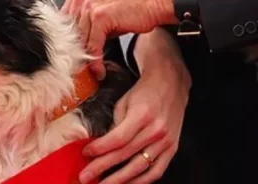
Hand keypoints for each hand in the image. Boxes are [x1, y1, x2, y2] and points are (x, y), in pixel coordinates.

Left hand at [62, 0, 174, 78]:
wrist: (154, 1)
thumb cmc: (132, 7)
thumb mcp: (102, 11)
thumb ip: (86, 23)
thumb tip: (74, 45)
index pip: (62, 23)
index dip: (65, 43)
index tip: (69, 58)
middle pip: (68, 33)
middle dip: (74, 53)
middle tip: (78, 70)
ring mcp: (89, 5)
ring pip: (80, 40)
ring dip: (85, 60)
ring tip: (90, 73)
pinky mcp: (100, 16)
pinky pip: (93, 45)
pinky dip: (95, 61)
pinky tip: (99, 70)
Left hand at [78, 28, 189, 183]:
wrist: (171, 84)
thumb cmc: (144, 92)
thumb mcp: (124, 102)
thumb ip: (115, 124)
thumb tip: (102, 145)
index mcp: (142, 115)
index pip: (118, 138)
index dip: (100, 149)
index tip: (85, 153)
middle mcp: (156, 130)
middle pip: (125, 155)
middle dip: (103, 168)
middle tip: (85, 177)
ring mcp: (166, 141)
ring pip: (140, 168)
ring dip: (120, 180)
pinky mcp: (172, 149)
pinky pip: (156, 172)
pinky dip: (140, 181)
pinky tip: (126, 183)